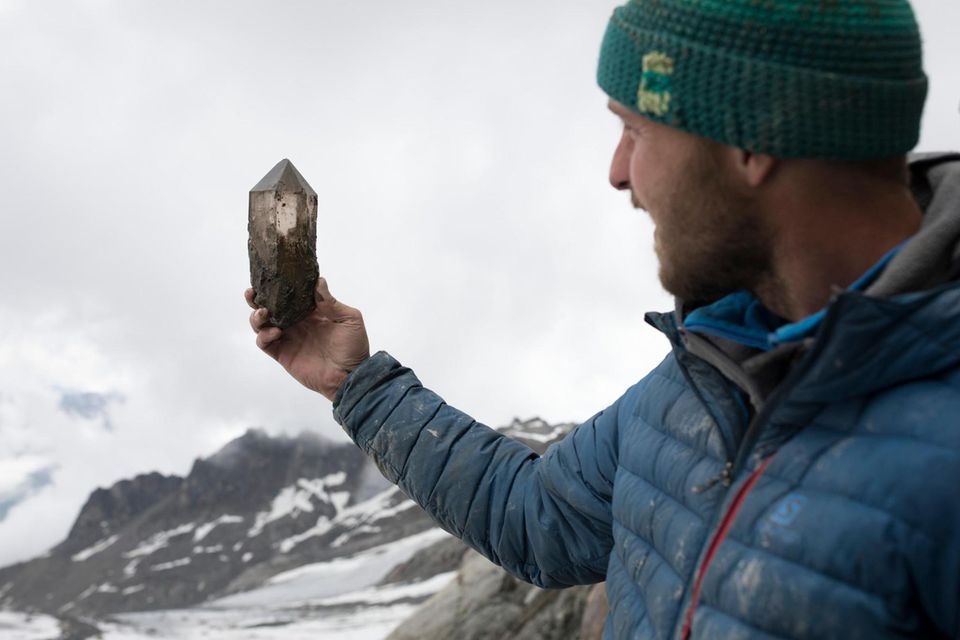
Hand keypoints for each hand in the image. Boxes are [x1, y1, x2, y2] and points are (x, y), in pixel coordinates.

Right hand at [246, 278, 369, 400]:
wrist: (349, 376)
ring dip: (257, 316)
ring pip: (262, 323)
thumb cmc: (354, 347)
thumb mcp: (350, 320)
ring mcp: (288, 338)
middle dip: (258, 298)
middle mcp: (296, 322)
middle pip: (270, 307)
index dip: (278, 286)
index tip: (271, 277)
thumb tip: (318, 281)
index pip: (290, 295)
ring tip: (263, 312)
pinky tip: (275, 332)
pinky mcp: (282, 353)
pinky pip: (264, 342)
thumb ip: (331, 303)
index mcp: (311, 312)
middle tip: (252, 293)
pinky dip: (263, 335)